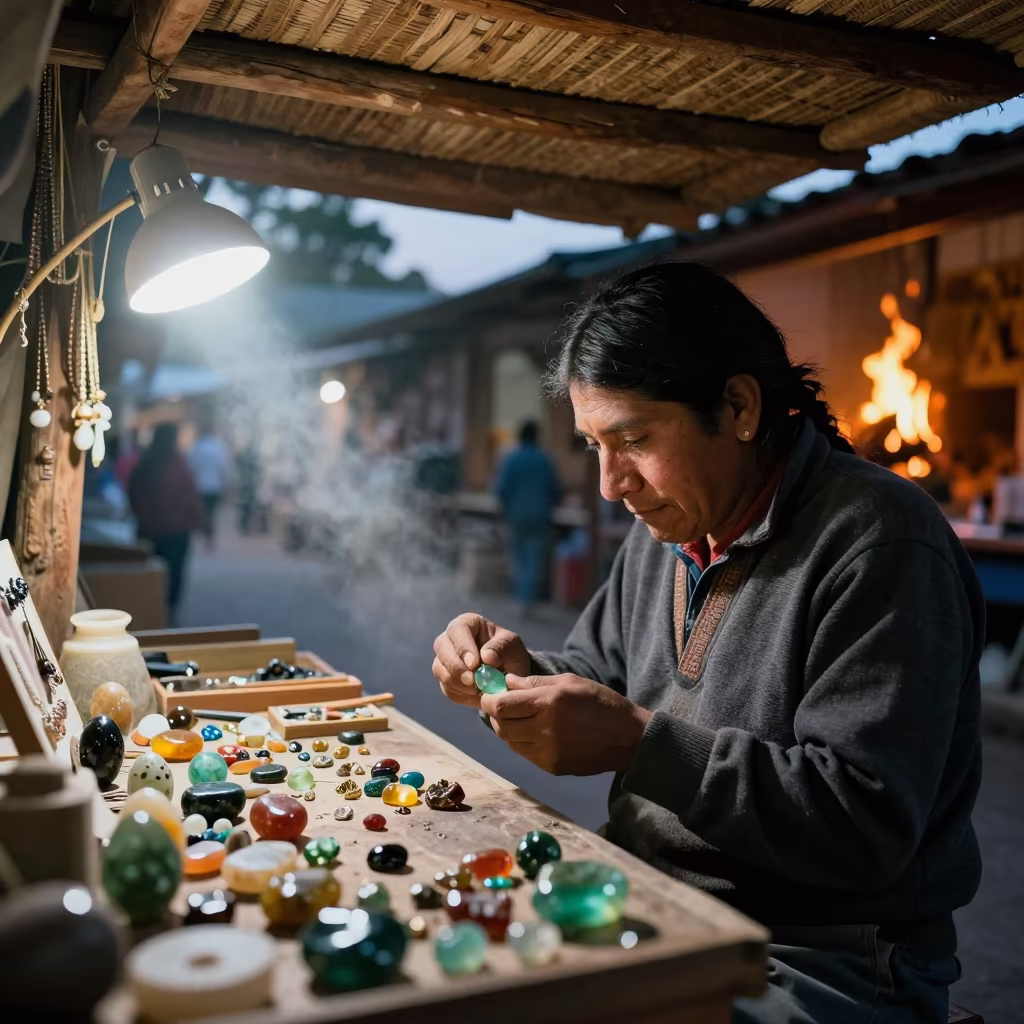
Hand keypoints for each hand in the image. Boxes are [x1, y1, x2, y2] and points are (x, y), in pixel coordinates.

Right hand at [432, 612, 530, 707]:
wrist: (509, 674)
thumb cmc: (510, 653)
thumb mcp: (512, 647)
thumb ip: (500, 648)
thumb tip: (486, 656)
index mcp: (468, 623)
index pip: (458, 629)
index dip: (463, 647)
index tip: (474, 664)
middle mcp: (451, 638)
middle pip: (441, 648)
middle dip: (456, 667)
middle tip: (472, 682)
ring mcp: (444, 658)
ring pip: (439, 669)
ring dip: (457, 683)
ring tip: (478, 690)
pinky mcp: (445, 678)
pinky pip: (445, 687)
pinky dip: (460, 694)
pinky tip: (475, 696)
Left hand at [479, 673, 651, 775]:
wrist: (628, 738)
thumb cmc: (600, 703)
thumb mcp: (569, 681)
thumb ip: (535, 682)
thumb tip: (506, 683)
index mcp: (548, 704)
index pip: (501, 706)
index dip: (490, 700)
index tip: (492, 695)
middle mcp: (544, 730)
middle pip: (501, 726)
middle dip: (497, 715)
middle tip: (503, 707)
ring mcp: (548, 752)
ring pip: (510, 742)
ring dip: (509, 730)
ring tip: (520, 720)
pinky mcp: (552, 767)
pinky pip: (525, 754)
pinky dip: (523, 743)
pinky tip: (535, 733)